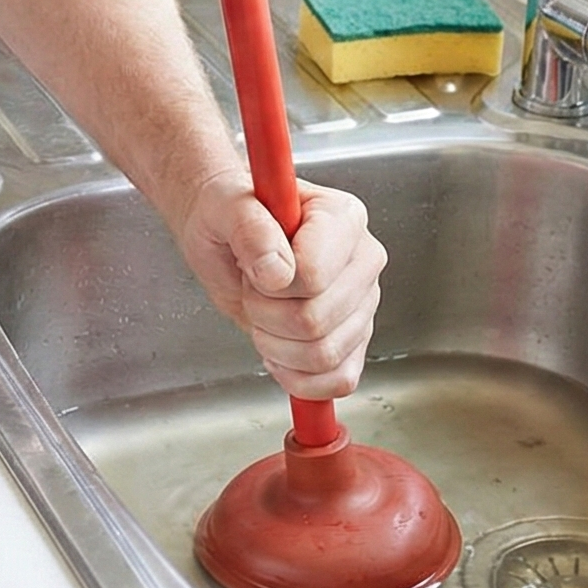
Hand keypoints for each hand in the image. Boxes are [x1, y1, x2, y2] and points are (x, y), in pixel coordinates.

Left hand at [167, 168, 385, 401]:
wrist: (226, 237)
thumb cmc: (229, 217)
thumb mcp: (223, 207)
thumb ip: (249, 227)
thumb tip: (276, 271)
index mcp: (342, 218)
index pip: (314, 276)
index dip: (269, 284)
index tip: (254, 267)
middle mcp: (363, 259)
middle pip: (315, 321)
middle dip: (265, 314)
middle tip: (253, 289)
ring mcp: (364, 302)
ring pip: (324, 355)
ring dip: (276, 345)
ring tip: (265, 312)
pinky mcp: (356, 338)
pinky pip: (339, 380)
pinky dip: (299, 377)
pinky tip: (279, 348)